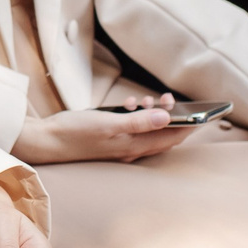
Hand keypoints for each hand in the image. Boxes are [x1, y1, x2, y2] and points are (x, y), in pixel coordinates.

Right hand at [14, 94, 188, 165]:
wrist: (46, 140)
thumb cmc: (75, 132)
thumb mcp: (109, 123)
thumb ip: (139, 122)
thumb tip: (168, 117)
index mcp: (133, 147)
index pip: (171, 139)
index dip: (188, 127)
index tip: (202, 115)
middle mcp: (129, 149)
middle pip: (161, 135)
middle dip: (170, 116)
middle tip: (168, 98)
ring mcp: (119, 146)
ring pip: (146, 130)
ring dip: (150, 113)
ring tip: (145, 100)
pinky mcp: (109, 139)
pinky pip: (131, 128)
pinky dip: (134, 115)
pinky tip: (128, 104)